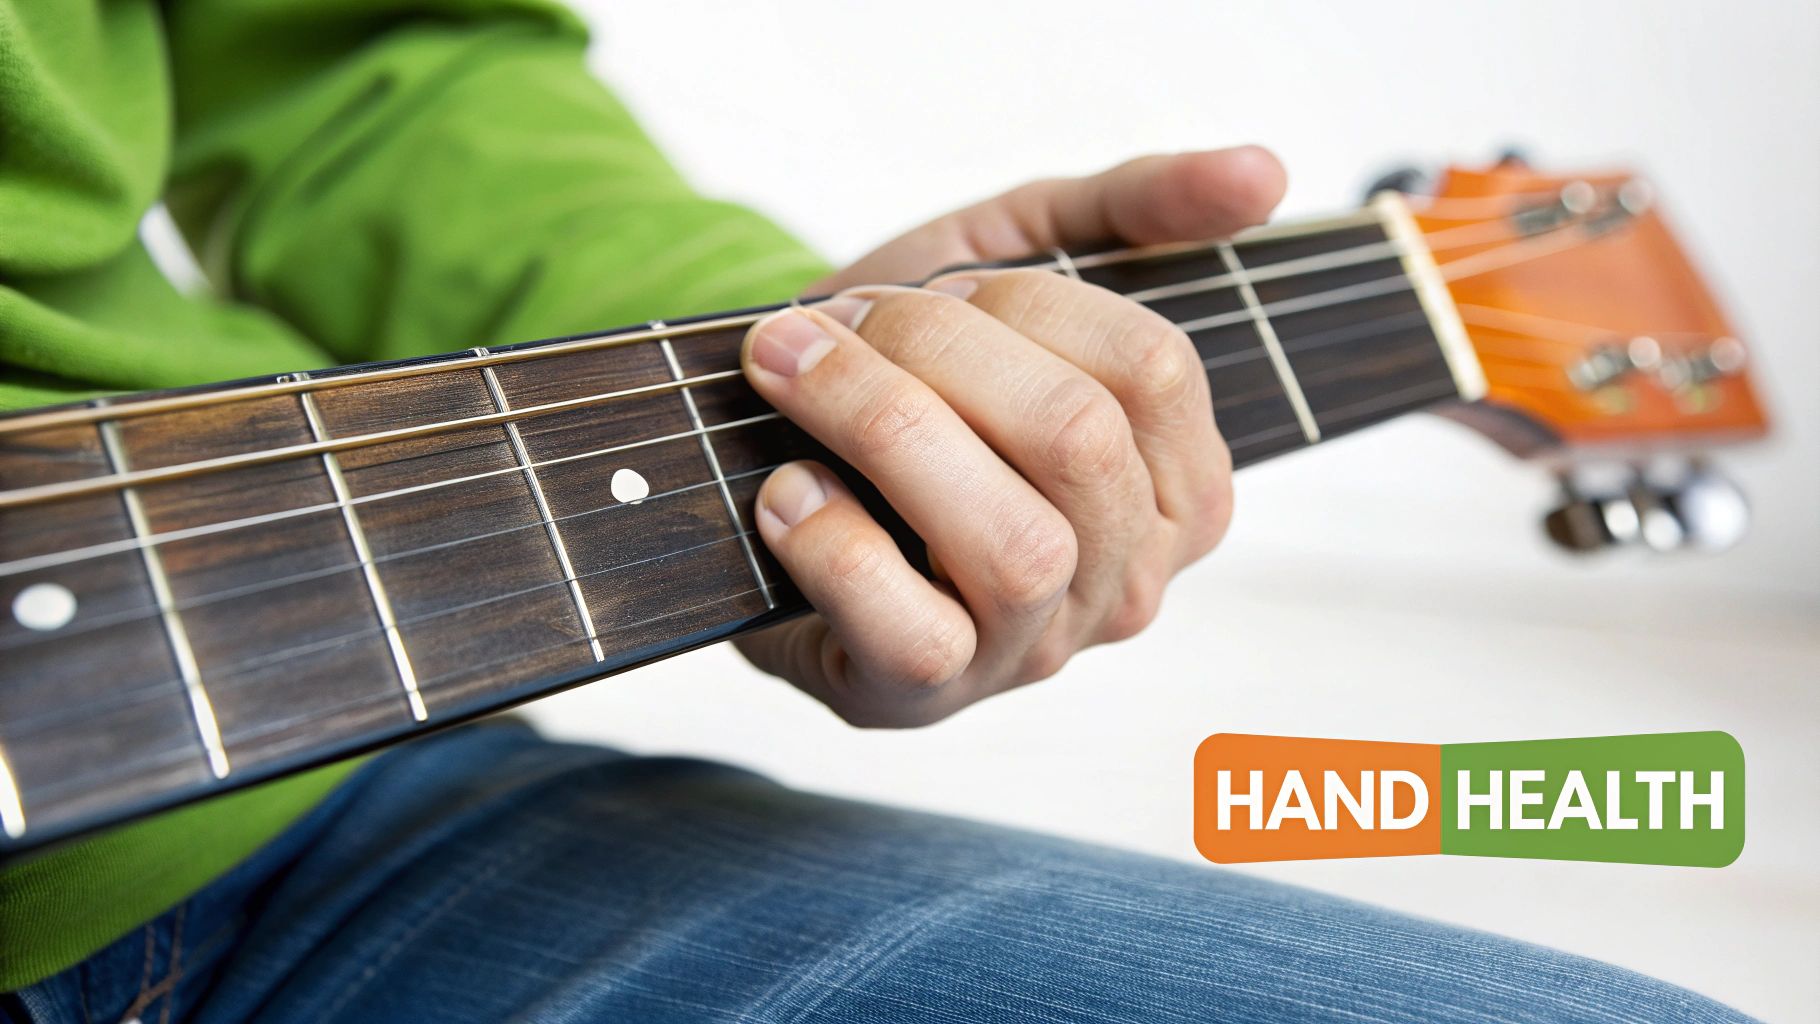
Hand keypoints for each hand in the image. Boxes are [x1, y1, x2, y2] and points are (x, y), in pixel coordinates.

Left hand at [735, 147, 1286, 726]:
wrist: (766, 465)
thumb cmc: (914, 369)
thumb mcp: (1017, 255)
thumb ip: (1139, 208)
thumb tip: (1264, 169)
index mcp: (1181, 484)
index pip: (1151, 368)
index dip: (1017, 302)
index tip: (915, 289)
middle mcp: (1128, 580)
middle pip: (1078, 441)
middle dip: (932, 350)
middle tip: (826, 323)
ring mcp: (1031, 647)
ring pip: (1014, 544)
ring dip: (878, 426)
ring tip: (790, 376)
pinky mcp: (923, 694)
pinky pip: (912, 634)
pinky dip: (832, 545)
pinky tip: (785, 492)